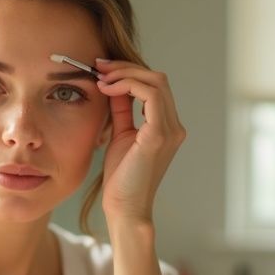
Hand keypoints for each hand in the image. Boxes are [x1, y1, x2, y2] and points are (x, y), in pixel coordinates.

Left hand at [94, 59, 185, 224]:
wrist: (124, 207)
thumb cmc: (121, 177)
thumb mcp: (120, 133)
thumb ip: (121, 109)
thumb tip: (112, 84)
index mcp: (167, 125)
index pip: (155, 85)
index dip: (129, 72)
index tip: (103, 70)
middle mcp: (174, 126)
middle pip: (157, 78)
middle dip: (126, 68)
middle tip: (99, 67)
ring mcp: (170, 130)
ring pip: (156, 82)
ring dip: (125, 74)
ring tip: (101, 78)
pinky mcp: (159, 135)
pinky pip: (150, 95)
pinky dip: (127, 86)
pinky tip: (107, 90)